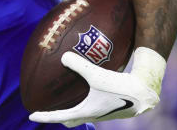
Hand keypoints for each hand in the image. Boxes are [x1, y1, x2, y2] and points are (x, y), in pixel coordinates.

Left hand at [29, 51, 160, 127]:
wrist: (145, 93)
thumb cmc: (120, 88)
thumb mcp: (97, 75)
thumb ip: (79, 65)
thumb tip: (62, 57)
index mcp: (86, 112)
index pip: (60, 117)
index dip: (45, 116)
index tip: (31, 115)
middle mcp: (93, 115)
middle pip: (72, 119)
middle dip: (60, 116)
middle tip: (50, 109)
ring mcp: (103, 112)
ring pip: (83, 113)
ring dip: (74, 109)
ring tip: (68, 98)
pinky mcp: (112, 106)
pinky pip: (94, 104)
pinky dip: (87, 99)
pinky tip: (89, 86)